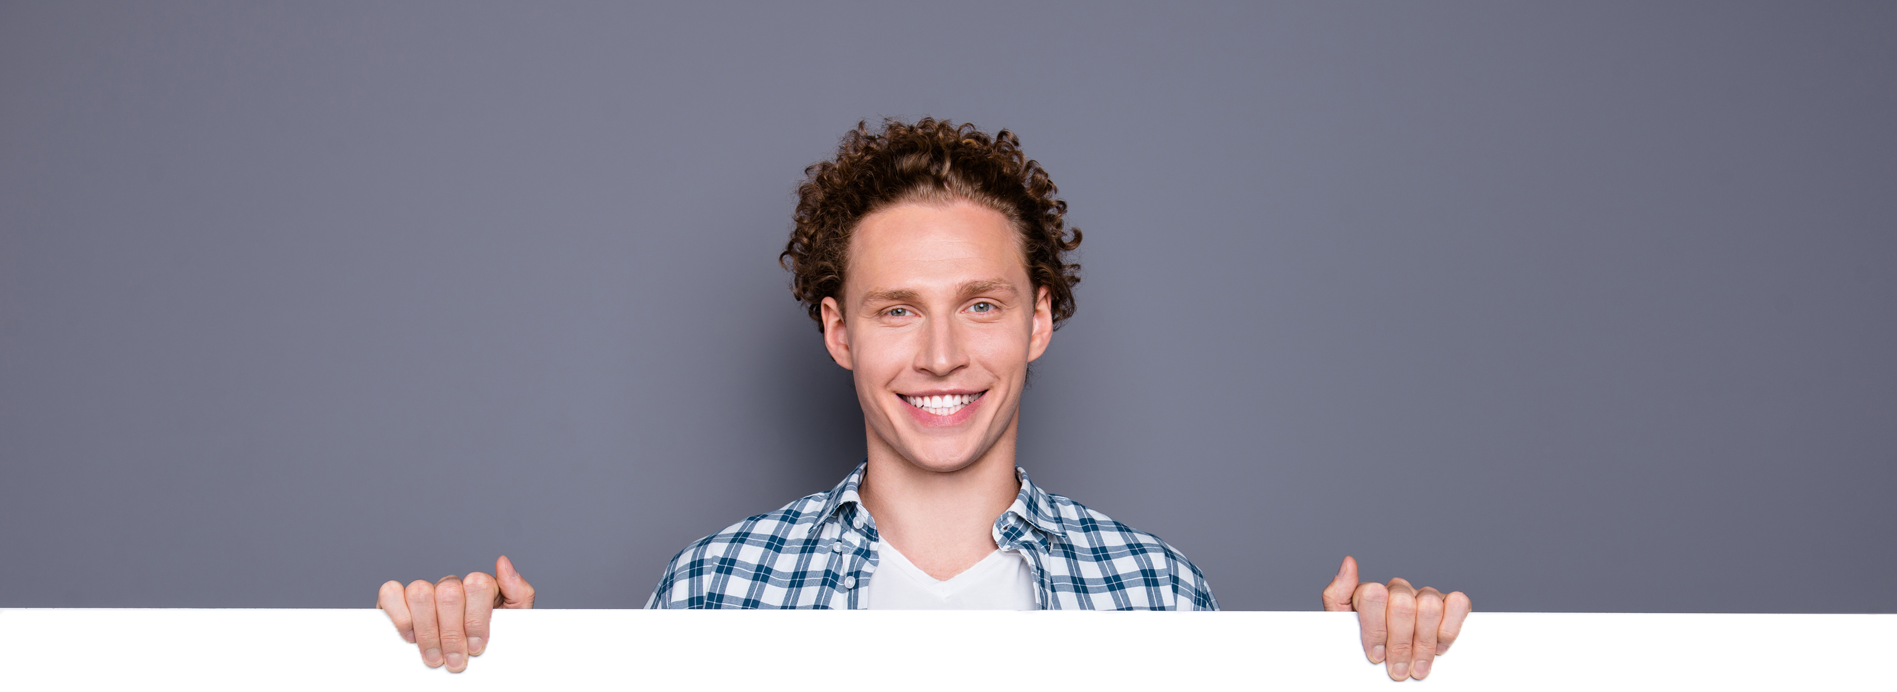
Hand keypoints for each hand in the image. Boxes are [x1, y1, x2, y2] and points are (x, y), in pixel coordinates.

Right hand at [376, 555, 534, 672]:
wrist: (469, 668)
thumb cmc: (489, 642)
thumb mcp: (514, 621)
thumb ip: (518, 592)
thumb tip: (503, 562)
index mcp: (479, 587)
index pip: (477, 585)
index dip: (476, 619)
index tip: (477, 647)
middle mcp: (450, 586)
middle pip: (449, 593)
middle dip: (452, 633)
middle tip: (455, 661)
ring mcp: (424, 591)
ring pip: (420, 592)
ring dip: (427, 631)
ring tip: (434, 657)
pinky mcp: (396, 600)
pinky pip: (390, 592)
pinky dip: (399, 615)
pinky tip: (410, 636)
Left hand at [1321, 556, 1470, 681]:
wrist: (1388, 666)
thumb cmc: (1366, 646)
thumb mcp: (1342, 626)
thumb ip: (1337, 595)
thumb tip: (1349, 562)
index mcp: (1371, 592)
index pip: (1373, 595)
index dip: (1375, 630)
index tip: (1376, 656)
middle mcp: (1399, 590)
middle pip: (1402, 605)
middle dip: (1400, 644)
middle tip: (1398, 669)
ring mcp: (1425, 595)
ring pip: (1429, 606)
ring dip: (1424, 644)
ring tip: (1417, 667)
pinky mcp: (1450, 603)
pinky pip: (1457, 603)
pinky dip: (1449, 629)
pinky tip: (1439, 648)